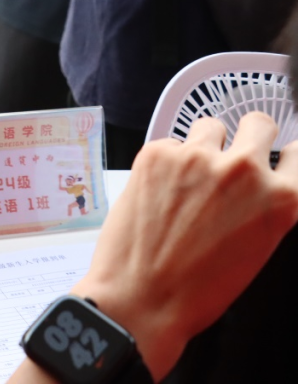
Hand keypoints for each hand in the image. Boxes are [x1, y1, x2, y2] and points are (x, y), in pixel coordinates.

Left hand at [70, 113, 297, 379]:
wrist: (141, 299)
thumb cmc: (198, 289)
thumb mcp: (256, 248)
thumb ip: (262, 205)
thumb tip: (257, 182)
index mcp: (281, 199)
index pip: (297, 153)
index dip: (282, 156)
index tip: (274, 156)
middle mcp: (244, 170)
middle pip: (257, 123)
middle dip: (245, 138)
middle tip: (228, 159)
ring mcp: (198, 157)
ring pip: (210, 127)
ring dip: (203, 146)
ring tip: (187, 180)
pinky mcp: (156, 153)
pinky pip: (169, 143)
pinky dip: (165, 162)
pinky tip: (156, 192)